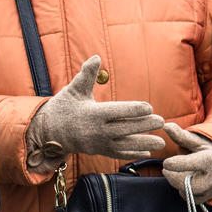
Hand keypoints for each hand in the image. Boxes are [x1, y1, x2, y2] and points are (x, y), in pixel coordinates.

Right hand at [27, 55, 164, 168]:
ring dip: (143, 143)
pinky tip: (147, 151)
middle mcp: (96, 131)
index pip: (116, 112)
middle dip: (143, 126)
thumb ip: (87, 74)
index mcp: (92, 114)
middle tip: (162, 121)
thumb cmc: (64, 107)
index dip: (133, 110)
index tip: (149, 107)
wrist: (49, 132)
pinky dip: (132, 153)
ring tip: (161, 142)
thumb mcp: (74, 89)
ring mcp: (98, 144)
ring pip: (124, 145)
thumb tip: (96, 57)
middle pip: (124, 129)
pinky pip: (118, 154)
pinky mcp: (99, 151)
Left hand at [162, 123, 211, 203]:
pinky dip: (185, 191)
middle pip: (187, 182)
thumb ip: (181, 135)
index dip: (176, 164)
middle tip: (166, 169)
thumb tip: (166, 125)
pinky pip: (192, 198)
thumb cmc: (210, 149)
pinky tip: (184, 181)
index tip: (166, 162)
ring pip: (188, 191)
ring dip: (178, 183)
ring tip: (177, 173)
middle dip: (173, 176)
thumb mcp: (198, 141)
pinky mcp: (211, 196)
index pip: (191, 164)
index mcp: (211, 159)